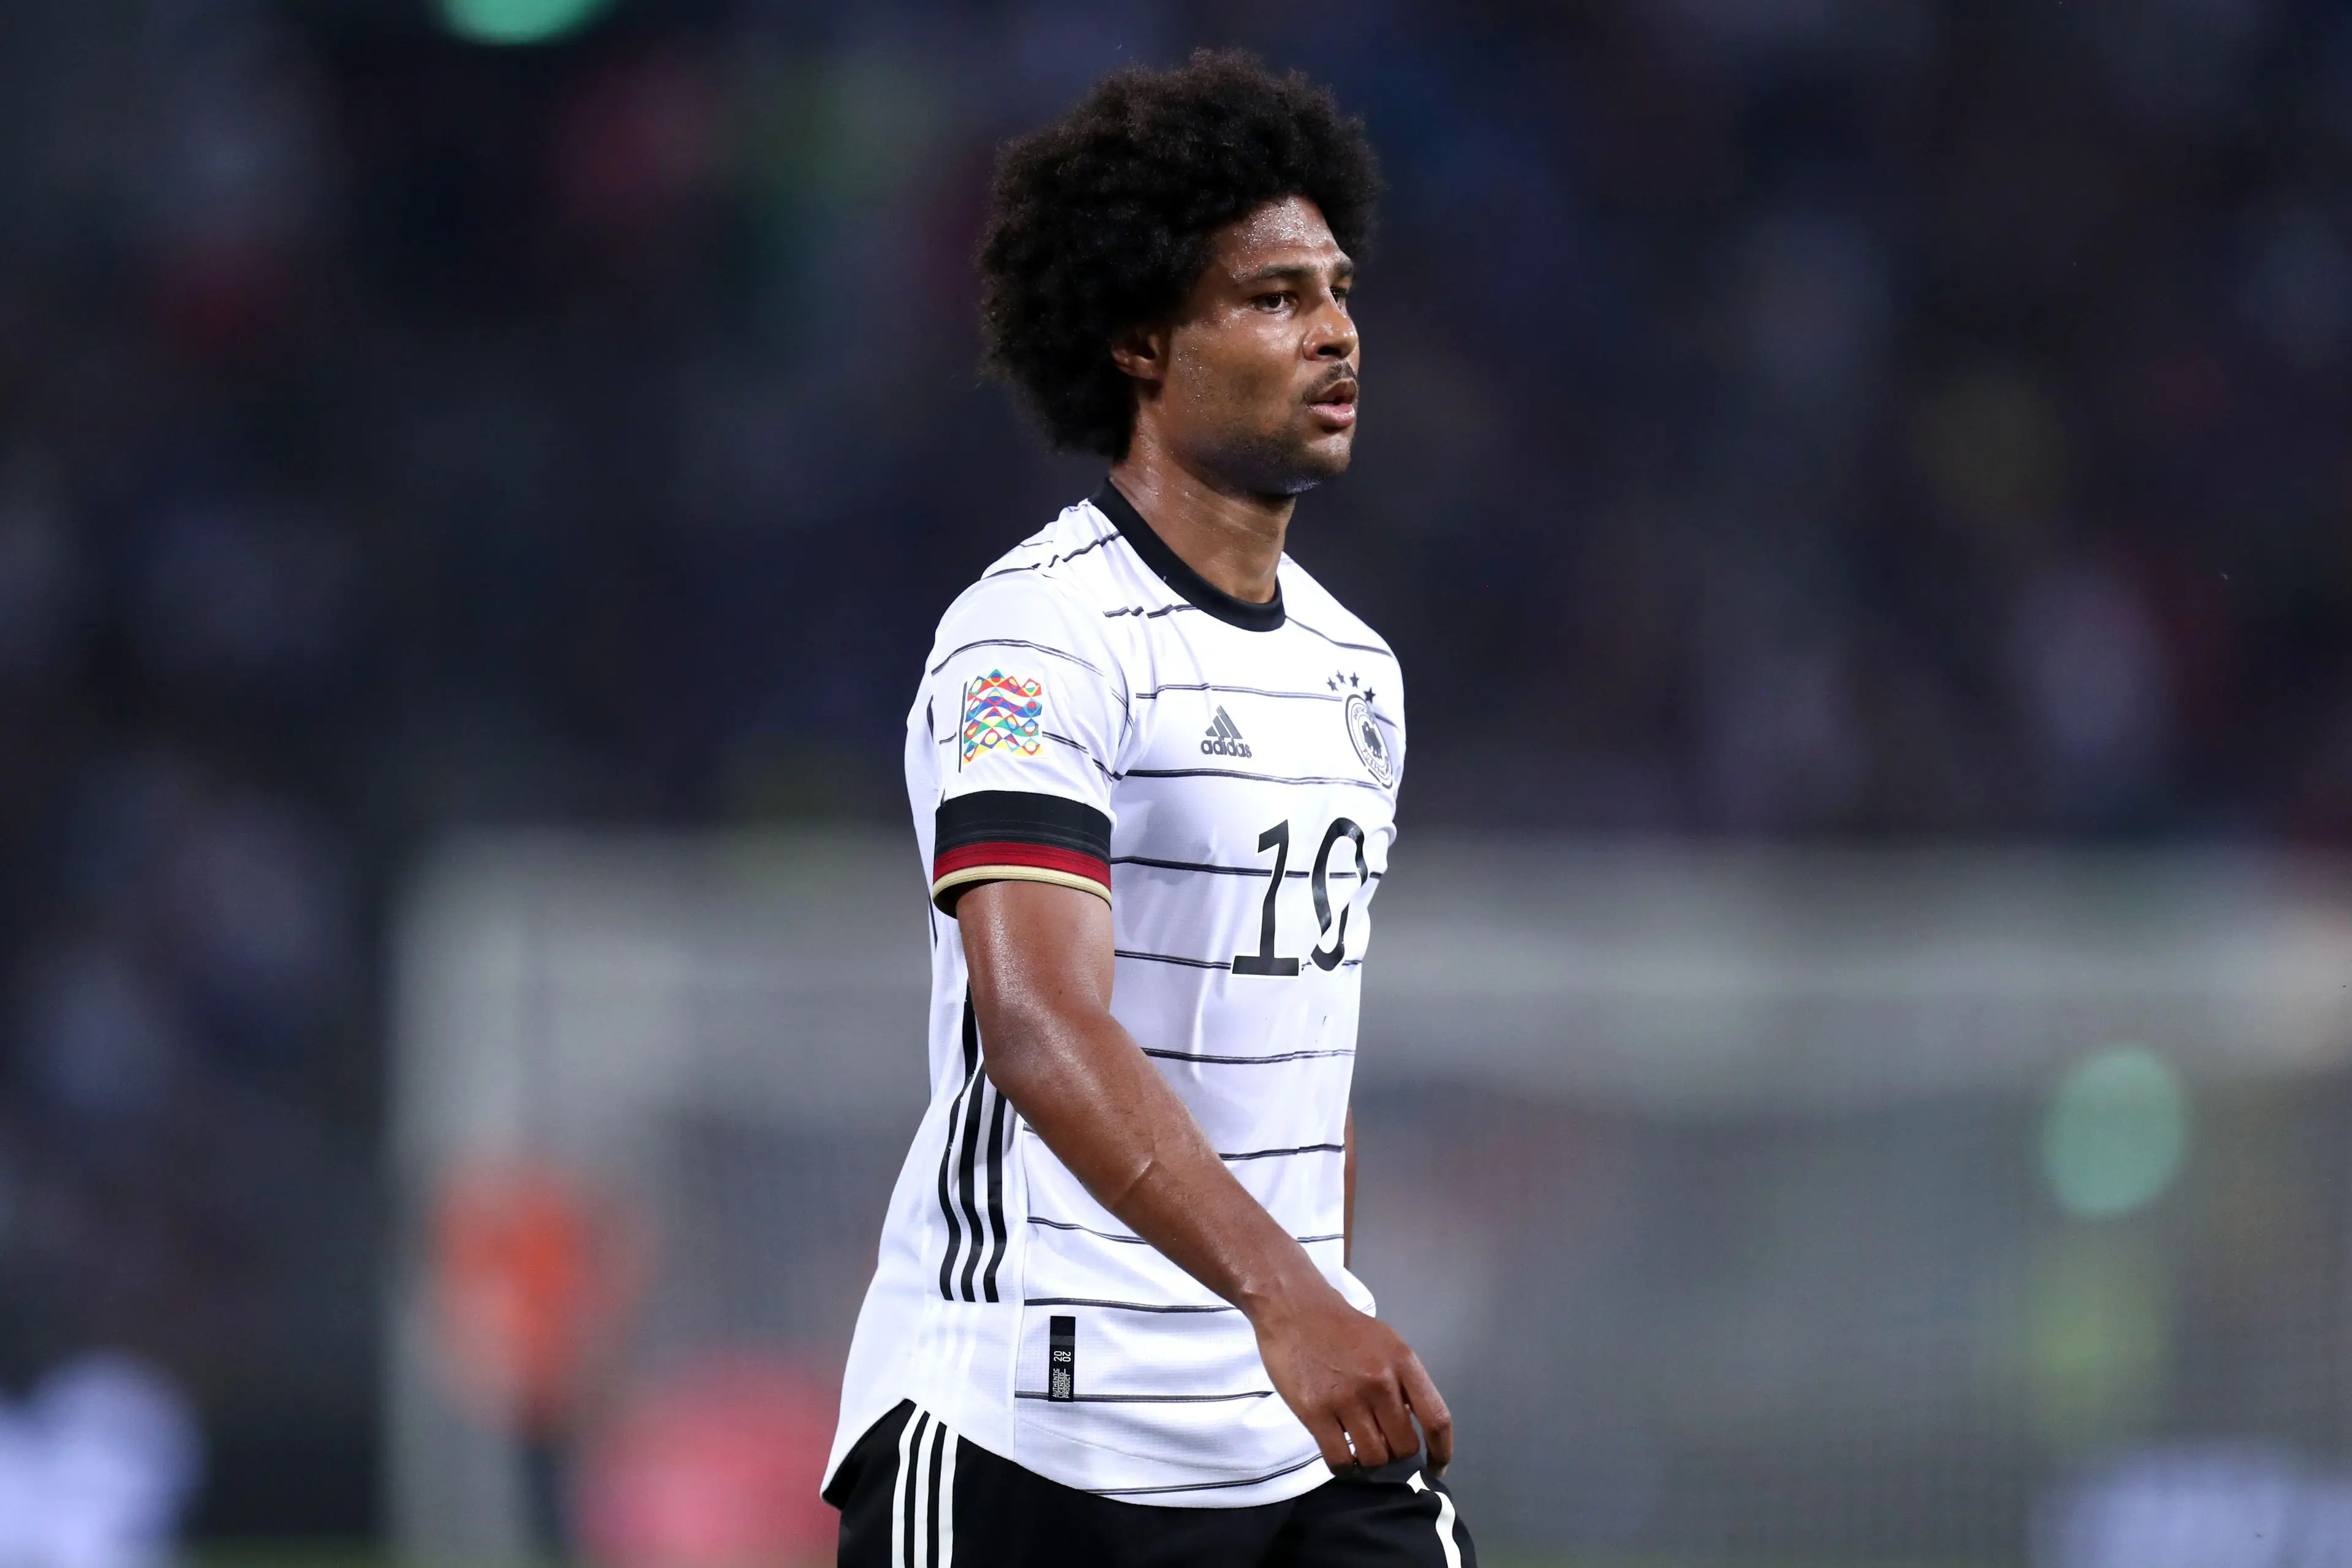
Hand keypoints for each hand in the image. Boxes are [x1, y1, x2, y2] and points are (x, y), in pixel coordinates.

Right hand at [1249, 1278, 1453, 1475]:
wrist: (1295, 1308)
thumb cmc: (1342, 1327)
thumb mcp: (1386, 1343)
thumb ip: (1402, 1381)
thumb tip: (1412, 1423)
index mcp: (1403, 1363)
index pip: (1437, 1419)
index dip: (1441, 1451)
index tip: (1435, 1468)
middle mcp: (1380, 1383)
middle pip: (1405, 1446)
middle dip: (1398, 1457)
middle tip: (1384, 1450)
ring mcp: (1347, 1398)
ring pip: (1374, 1459)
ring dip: (1370, 1463)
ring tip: (1360, 1452)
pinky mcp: (1315, 1412)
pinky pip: (1340, 1459)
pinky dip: (1345, 1467)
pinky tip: (1342, 1457)